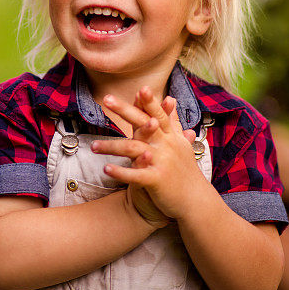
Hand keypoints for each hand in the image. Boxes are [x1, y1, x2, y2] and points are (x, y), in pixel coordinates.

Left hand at [92, 88, 205, 220]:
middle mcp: (166, 145)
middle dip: (124, 110)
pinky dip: (121, 172)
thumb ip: (173, 121)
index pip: (157, 113)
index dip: (149, 101)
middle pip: (143, 123)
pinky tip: (105, 168)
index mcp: (170, 136)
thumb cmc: (185, 170)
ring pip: (133, 149)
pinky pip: (136, 175)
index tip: (140, 88)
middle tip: (106, 99)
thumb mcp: (181, 143)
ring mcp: (162, 162)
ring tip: (93, 146)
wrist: (195, 201)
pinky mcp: (157, 180)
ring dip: (111, 146)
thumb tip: (171, 99)